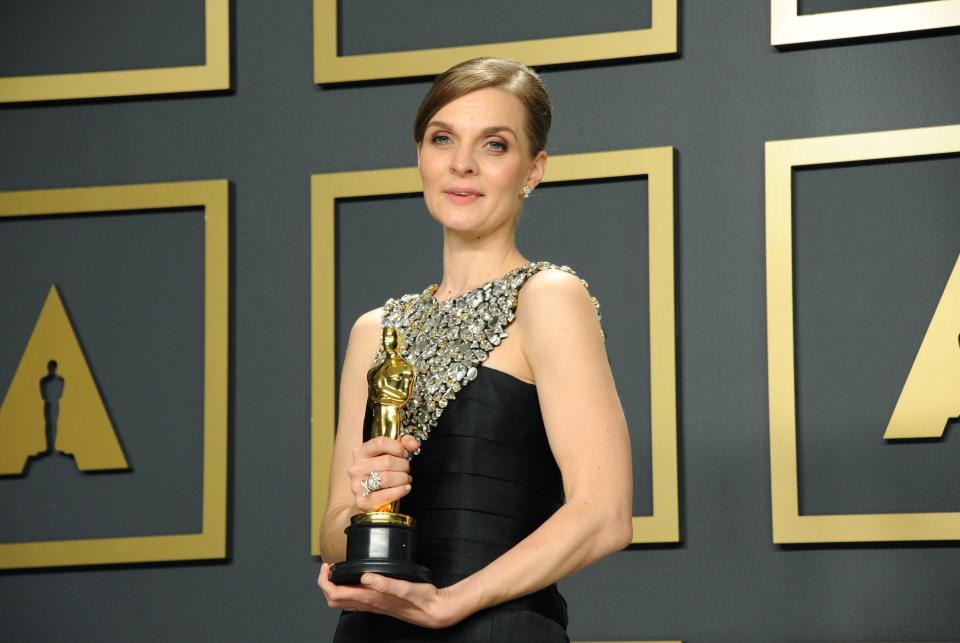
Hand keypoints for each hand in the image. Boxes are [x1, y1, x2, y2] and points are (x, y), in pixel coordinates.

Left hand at [317, 563, 465, 628]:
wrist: (434, 610)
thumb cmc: (422, 599)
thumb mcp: (405, 587)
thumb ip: (385, 583)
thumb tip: (366, 576)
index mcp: (371, 598)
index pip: (335, 594)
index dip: (325, 581)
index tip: (327, 566)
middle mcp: (369, 603)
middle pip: (334, 600)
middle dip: (326, 584)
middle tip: (328, 568)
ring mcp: (373, 604)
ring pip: (344, 601)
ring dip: (335, 587)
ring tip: (337, 572)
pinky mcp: (379, 602)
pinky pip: (356, 598)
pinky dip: (348, 588)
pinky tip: (357, 578)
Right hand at [349, 434, 419, 511]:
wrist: (370, 500)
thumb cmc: (381, 474)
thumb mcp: (389, 455)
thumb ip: (403, 445)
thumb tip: (413, 444)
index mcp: (360, 452)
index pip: (380, 443)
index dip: (397, 447)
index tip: (404, 454)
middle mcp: (356, 467)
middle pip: (387, 461)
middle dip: (403, 466)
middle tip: (406, 470)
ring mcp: (357, 485)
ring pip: (387, 478)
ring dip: (403, 479)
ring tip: (406, 479)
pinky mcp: (362, 501)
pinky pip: (386, 495)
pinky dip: (400, 491)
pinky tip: (405, 488)